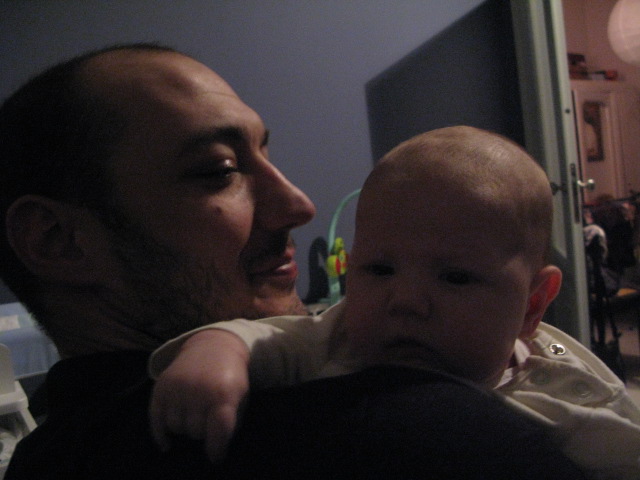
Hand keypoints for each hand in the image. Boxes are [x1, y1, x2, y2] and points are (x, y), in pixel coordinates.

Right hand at [149, 329, 249, 461]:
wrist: (214, 346)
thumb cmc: (230, 376)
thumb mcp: (240, 396)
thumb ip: (231, 422)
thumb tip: (215, 450)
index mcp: (223, 394)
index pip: (217, 431)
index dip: (216, 449)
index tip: (215, 458)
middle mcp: (198, 391)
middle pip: (195, 432)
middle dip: (202, 433)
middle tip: (207, 422)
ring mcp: (178, 388)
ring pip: (175, 427)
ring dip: (184, 428)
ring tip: (193, 416)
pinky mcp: (161, 386)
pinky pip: (155, 419)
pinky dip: (160, 434)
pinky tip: (167, 444)